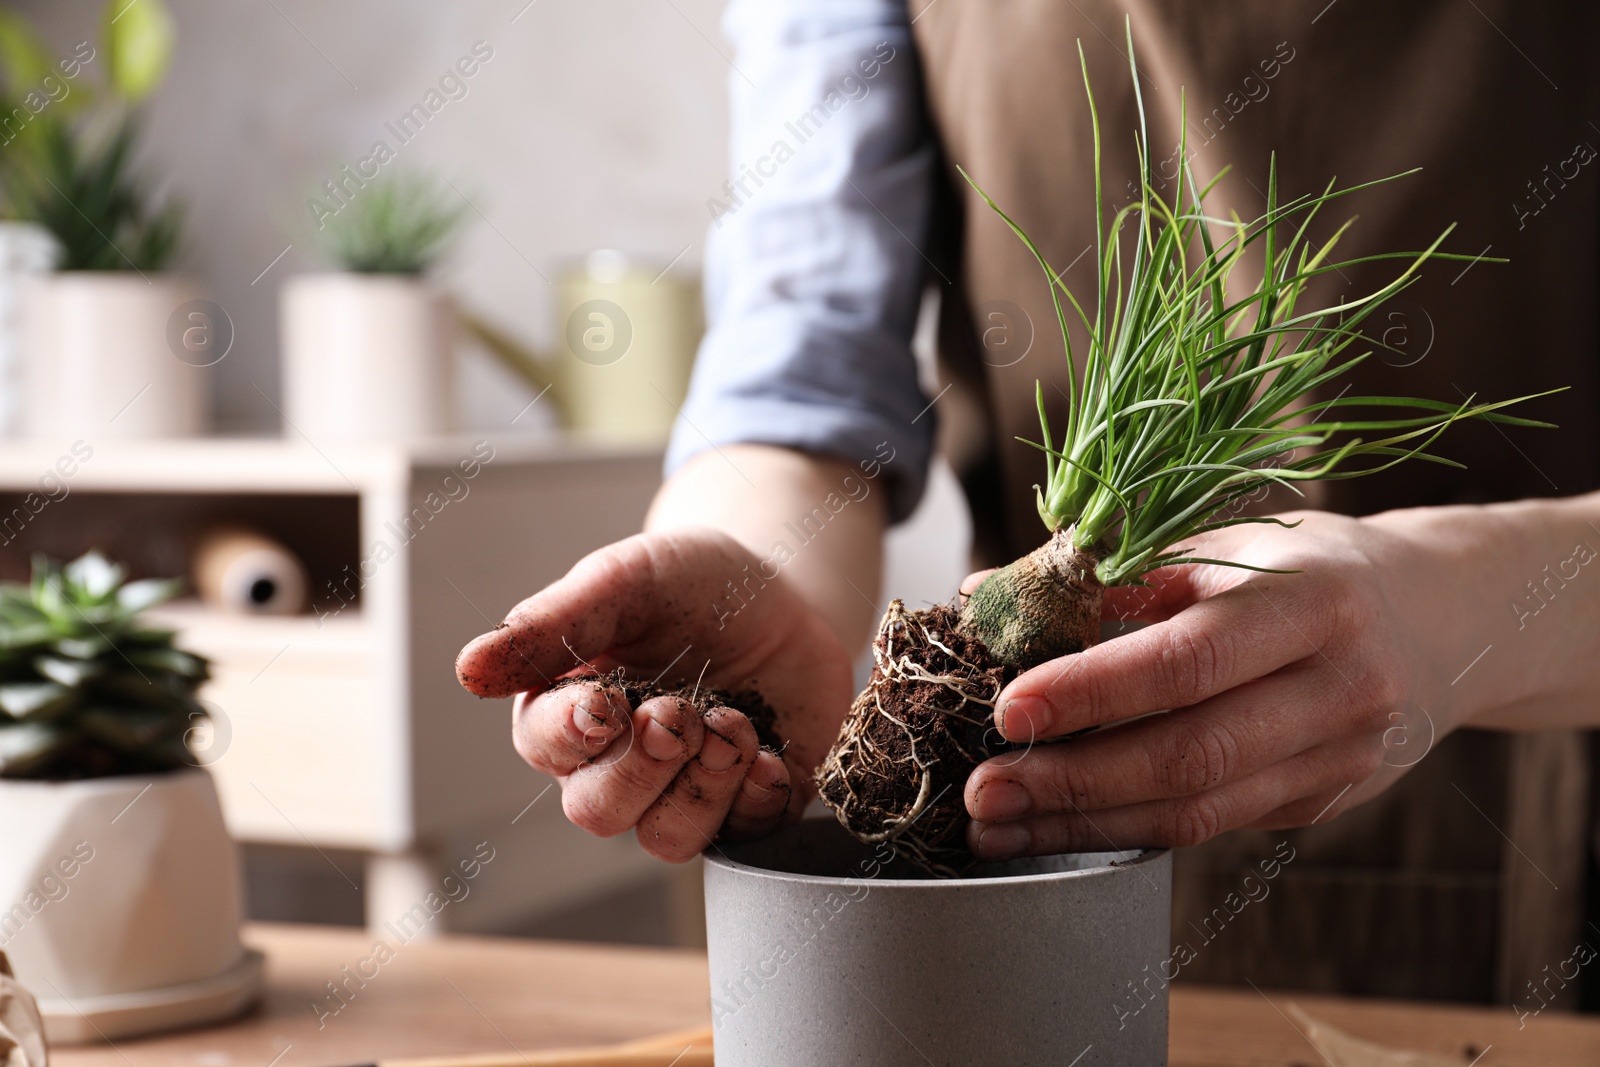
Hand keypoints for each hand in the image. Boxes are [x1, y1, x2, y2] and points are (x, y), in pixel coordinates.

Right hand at [456, 528, 854, 860]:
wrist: (785, 594)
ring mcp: (684, 790)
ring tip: (733, 724)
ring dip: (703, 787)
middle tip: (680, 711)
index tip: (606, 703)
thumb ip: (555, 621)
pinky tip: (768, 755)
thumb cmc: (695, 586)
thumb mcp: (628, 579)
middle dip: (642, 765)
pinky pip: (741, 835)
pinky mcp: (747, 805)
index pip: (544, 744)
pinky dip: (756, 800)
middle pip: (598, 811)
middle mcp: (619, 761)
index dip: (571, 734)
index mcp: (572, 705)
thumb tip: (469, 670)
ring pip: (666, 838)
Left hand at [962, 510, 1472, 859]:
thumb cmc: (1304, 568)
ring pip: (1198, 810)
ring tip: (999, 825)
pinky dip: (1127, 829)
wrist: (1441, 618)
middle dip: (1074, 781)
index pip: (1189, 659)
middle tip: (984, 790)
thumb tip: (984, 596)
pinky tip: (1061, 826)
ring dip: (1085, 825)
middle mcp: (1338, 688)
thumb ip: (1109, 575)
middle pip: (1192, 755)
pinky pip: (1212, 825)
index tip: (1009, 709)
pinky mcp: (1322, 802)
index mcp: (1310, 602)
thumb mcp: (1224, 546)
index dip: (1093, 689)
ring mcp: (1339, 758)